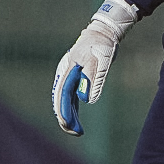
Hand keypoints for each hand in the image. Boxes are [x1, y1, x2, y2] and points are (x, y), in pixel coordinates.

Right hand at [52, 0, 138, 134]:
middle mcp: (65, 73)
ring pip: (64, 97)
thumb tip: (86, 100)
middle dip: (65, 117)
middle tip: (74, 132)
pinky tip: (75, 115)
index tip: (68, 125)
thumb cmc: (101, 46)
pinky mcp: (75, 74)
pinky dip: (71, 105)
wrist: (102, 31)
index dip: (64, 111)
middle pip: (60, 99)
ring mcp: (68, 73)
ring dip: (68, 113)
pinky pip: (70, 93)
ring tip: (76, 129)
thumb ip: (93, 80)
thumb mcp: (100, 62)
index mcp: (68, 70)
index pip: (63, 95)